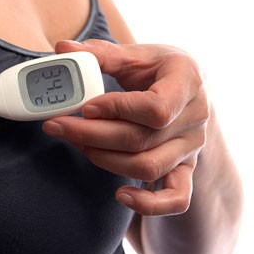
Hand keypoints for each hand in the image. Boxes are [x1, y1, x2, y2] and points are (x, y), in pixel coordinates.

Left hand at [42, 39, 209, 215]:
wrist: (189, 91)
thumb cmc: (159, 69)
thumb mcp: (137, 54)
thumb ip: (100, 53)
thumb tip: (63, 49)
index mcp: (187, 80)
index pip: (156, 107)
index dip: (118, 110)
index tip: (85, 106)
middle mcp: (196, 116)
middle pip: (142, 140)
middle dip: (93, 135)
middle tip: (58, 125)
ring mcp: (193, 146)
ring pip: (149, 166)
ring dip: (106, 159)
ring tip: (78, 143)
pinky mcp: (187, 169)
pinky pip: (177, 198)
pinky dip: (150, 204)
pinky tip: (121, 195)